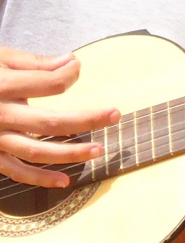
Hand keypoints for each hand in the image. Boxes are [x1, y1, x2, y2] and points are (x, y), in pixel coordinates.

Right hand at [0, 47, 118, 187]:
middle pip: (51, 122)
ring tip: (100, 149)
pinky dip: (40, 179)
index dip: (69, 74)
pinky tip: (64, 181)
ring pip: (37, 151)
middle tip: (116, 115)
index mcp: (2, 86)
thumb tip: (72, 62)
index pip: (49, 83)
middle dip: (87, 119)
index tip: (77, 67)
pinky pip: (15, 171)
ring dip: (71, 153)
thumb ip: (34, 62)